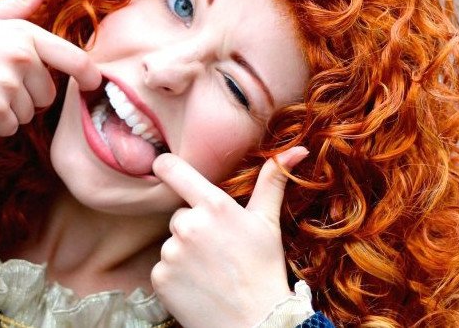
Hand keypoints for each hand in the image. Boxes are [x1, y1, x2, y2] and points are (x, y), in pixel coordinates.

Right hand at [0, 0, 100, 135]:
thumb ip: (20, 4)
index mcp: (25, 34)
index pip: (74, 58)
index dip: (89, 74)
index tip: (94, 83)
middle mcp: (21, 58)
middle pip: (48, 94)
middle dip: (27, 95)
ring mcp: (8, 85)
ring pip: (29, 114)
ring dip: (10, 111)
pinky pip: (11, 128)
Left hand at [150, 147, 308, 327]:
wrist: (256, 323)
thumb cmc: (265, 270)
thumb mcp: (268, 222)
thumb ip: (273, 181)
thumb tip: (298, 149)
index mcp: (214, 205)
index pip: (173, 170)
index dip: (165, 166)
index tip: (162, 166)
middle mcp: (189, 225)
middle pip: (180, 215)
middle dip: (195, 228)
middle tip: (219, 250)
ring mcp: (171, 253)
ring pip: (172, 243)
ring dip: (185, 253)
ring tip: (211, 271)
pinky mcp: (160, 278)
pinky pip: (162, 268)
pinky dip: (176, 276)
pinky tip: (198, 286)